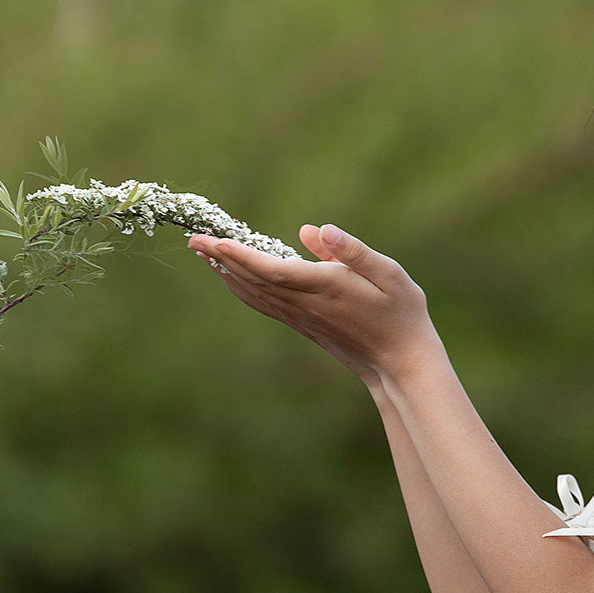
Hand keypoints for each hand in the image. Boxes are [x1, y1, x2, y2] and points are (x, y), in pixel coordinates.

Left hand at [187, 223, 439, 386]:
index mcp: (325, 287)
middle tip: (192, 238)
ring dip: (226, 272)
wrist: (399, 362)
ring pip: (254, 293)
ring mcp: (301, 316)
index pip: (273, 270)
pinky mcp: (301, 323)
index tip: (215, 240)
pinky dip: (241, 287)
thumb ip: (353, 251)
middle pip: (253, 280)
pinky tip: (232, 277)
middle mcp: (306, 304)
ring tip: (204, 252)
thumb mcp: (389, 274)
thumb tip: (316, 229)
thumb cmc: (401, 314)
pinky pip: (262, 303)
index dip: (241, 256)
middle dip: (221, 258)